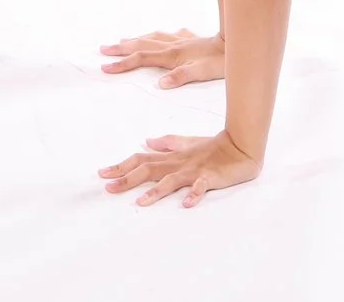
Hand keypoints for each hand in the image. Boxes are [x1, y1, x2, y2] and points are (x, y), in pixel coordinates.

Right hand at [97, 27, 225, 88]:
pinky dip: (156, 36)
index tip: (105, 67)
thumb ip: (180, 77)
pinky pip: (166, 35)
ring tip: (122, 41)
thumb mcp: (201, 73)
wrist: (235, 44)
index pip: (141, 58)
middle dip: (121, 48)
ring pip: (151, 37)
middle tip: (103, 50)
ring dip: (135, 39)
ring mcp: (180, 39)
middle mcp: (172, 45)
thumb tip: (159, 84)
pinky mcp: (189, 38)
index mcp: (172, 55)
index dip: (123, 63)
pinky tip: (158, 35)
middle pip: (141, 44)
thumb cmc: (219, 62)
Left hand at [97, 130, 260, 207]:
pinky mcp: (210, 177)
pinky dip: (194, 195)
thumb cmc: (213, 147)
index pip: (142, 159)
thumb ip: (167, 143)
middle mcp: (178, 163)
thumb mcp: (187, 143)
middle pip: (149, 169)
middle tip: (108, 187)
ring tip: (141, 202)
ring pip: (171, 180)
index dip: (122, 166)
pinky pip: (201, 187)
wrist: (241, 145)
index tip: (102, 174)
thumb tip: (147, 140)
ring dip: (156, 191)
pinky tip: (186, 204)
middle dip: (128, 178)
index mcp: (172, 156)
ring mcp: (194, 171)